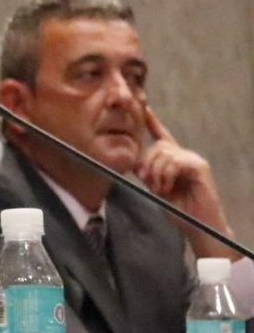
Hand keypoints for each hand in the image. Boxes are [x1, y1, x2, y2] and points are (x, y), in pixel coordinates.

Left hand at [138, 106, 234, 259]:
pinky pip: (175, 162)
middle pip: (157, 147)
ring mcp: (193, 159)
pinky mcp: (199, 166)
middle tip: (149, 182)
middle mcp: (184, 155)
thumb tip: (132, 162)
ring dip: (156, 172)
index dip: (153, 121)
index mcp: (173, 159)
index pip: (162, 136)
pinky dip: (166, 175)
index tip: (144, 107)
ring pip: (165, 154)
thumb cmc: (178, 208)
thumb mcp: (155, 187)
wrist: (197, 224)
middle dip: (147, 164)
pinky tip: (167, 187)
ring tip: (160, 188)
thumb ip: (146, 172)